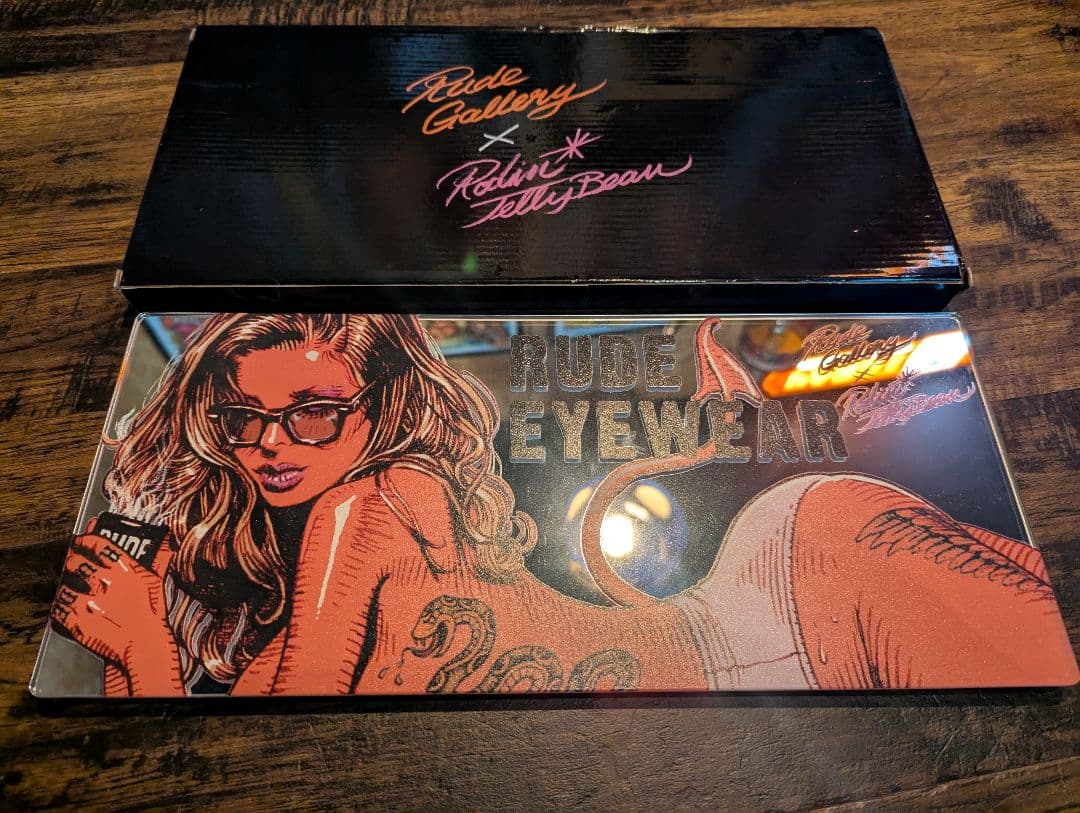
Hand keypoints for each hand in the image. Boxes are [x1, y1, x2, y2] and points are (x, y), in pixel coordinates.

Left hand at [50, 517, 184, 694]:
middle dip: (71, 559)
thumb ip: (158, 559)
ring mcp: (88, 601)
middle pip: (76, 561)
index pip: (98, 544)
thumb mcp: (156, 583)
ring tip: (68, 584)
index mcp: (124, 570)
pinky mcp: (77, 620)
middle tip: (71, 560)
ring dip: (64, 583)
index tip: (81, 539)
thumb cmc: (151, 616)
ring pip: (64, 583)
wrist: (142, 646)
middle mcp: (105, 582)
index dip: (86, 539)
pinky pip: (58, 606)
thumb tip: (167, 542)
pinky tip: (64, 604)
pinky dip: (59, 604)